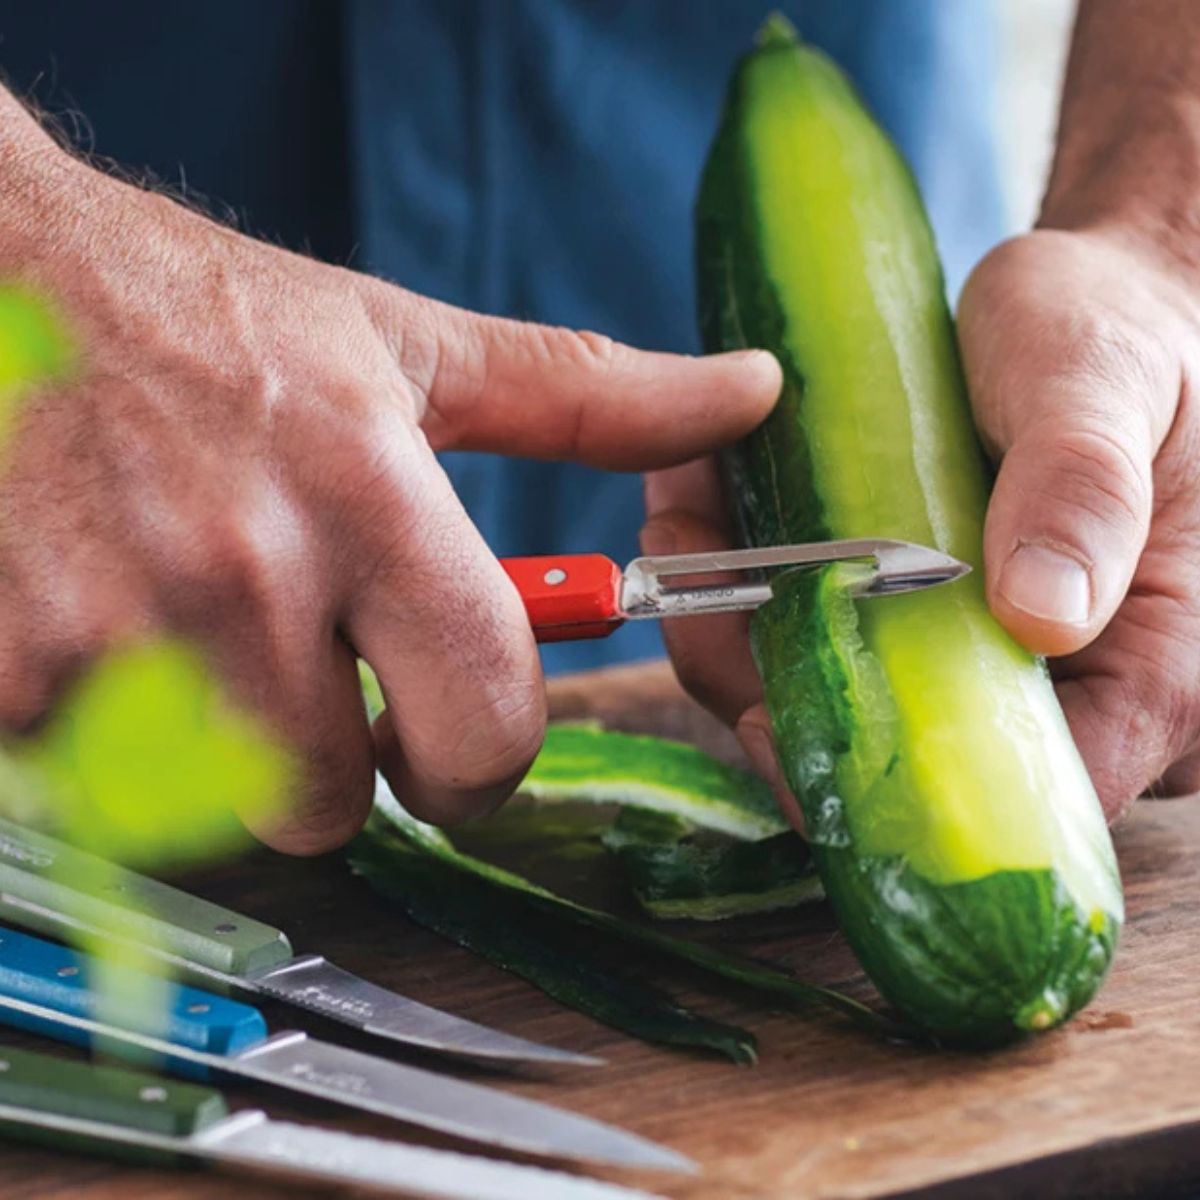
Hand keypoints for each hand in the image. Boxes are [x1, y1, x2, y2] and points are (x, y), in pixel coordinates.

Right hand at [0, 103, 780, 852]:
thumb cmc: (212, 316)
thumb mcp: (408, 348)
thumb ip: (588, 397)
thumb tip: (749, 392)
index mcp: (371, 497)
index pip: (485, 723)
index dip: (479, 761)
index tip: (447, 741)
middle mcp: (243, 575)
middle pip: (339, 810)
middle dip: (339, 769)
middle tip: (308, 683)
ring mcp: (108, 636)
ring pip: (220, 817)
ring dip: (228, 759)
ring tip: (206, 648)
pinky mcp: (5, 678)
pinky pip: (97, 795)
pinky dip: (115, 745)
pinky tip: (111, 642)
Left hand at [645, 227, 1199, 827]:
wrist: (1089, 307)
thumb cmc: (1116, 335)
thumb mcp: (1102, 383)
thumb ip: (1083, 491)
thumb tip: (1043, 618)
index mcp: (1154, 674)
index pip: (1029, 802)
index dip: (894, 788)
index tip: (772, 716)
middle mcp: (1071, 699)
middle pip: (908, 766)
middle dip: (783, 686)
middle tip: (694, 584)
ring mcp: (988, 672)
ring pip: (849, 712)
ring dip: (748, 633)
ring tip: (688, 523)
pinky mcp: (928, 636)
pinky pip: (830, 650)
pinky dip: (758, 595)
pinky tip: (709, 516)